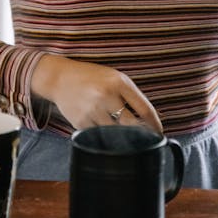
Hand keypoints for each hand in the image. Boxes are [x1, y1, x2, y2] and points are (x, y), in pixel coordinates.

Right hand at [31, 54, 162, 132]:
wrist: (59, 78)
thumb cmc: (91, 77)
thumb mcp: (113, 77)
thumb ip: (131, 95)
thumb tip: (150, 119)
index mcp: (118, 82)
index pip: (144, 108)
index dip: (154, 124)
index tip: (158, 132)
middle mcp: (106, 95)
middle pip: (132, 125)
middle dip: (140, 134)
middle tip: (144, 139)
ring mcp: (92, 110)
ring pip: (115, 133)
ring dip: (120, 135)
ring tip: (119, 132)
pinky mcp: (81, 122)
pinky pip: (99, 136)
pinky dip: (103, 135)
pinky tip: (99, 126)